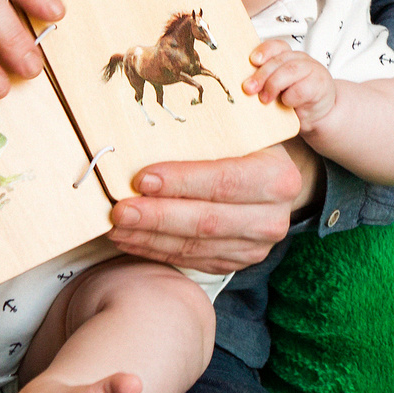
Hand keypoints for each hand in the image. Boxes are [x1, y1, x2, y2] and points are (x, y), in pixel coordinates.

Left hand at [107, 140, 322, 276]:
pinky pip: (190, 260)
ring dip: (149, 237)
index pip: (224, 181)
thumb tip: (148, 132)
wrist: (274, 182)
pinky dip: (155, 250)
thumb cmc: (248, 147)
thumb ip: (207, 133)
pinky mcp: (235, 262)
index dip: (181, 182)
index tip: (142, 180)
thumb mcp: (241, 130)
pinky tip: (130, 238)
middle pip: (206, 221)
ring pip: (194, 246)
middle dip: (157, 217)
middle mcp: (272, 218)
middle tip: (119, 210)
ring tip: (116, 226)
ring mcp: (254, 247)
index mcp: (277, 178)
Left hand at [245, 40, 338, 133]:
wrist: (317, 114)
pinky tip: (287, 103)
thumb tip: (246, 86)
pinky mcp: (319, 85)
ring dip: (273, 85)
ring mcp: (312, 70)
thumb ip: (264, 82)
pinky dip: (290, 98)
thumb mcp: (277, 88)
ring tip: (265, 99)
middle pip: (279, 60)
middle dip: (262, 74)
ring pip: (289, 70)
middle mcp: (300, 60)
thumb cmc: (295, 100)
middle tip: (250, 88)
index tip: (253, 60)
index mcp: (287, 57)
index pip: (276, 46)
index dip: (264, 51)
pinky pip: (301, 89)